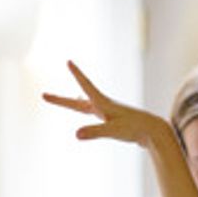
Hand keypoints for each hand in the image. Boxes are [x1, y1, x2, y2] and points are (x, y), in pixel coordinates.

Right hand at [42, 61, 171, 148]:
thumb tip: (75, 134)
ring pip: (86, 106)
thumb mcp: (112, 131)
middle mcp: (103, 106)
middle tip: (44, 95)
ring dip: (75, 102)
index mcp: (102, 104)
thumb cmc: (134, 129)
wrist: (153, 132)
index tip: (68, 61)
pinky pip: (95, 113)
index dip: (76, 74)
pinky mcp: (113, 120)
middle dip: (60, 99)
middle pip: (77, 102)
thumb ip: (94, 132)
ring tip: (69, 98)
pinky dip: (88, 110)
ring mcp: (108, 113)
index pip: (85, 86)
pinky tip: (90, 112)